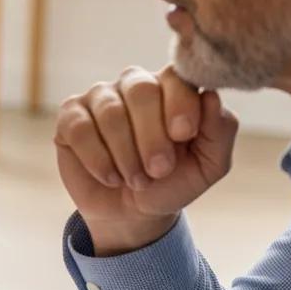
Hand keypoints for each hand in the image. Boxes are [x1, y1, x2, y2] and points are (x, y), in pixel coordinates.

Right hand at [54, 65, 238, 253]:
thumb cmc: (171, 182)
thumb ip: (220, 131)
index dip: (179, 104)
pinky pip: (80, 128)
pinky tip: (110, 176)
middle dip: (152, 136)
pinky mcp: (70, 117)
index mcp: (171, 88)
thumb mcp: (208, 165)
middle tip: (158, 170)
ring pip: (110, 112)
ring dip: (126, 154)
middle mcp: (135, 85)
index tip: (184, 135)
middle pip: (141, 90)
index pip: (176, 77)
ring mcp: (100, 97)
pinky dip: (97, 159)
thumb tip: (211, 97)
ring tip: (135, 180)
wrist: (132, 213)